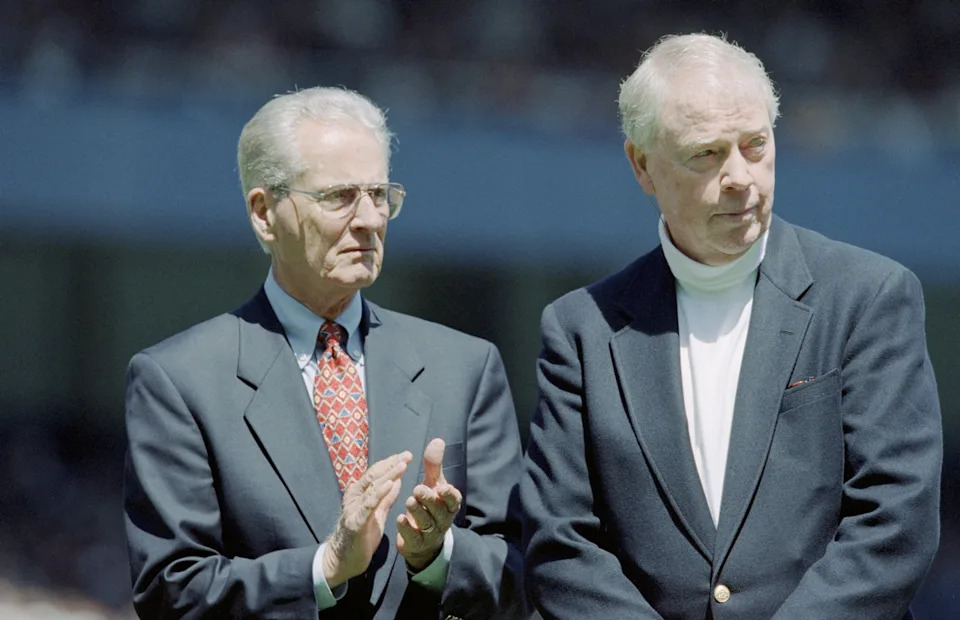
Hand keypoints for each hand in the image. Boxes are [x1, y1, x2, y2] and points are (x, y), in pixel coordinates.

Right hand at [322, 451, 411, 587]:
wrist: (343, 561)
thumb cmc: (361, 537)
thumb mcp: (377, 514)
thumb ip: (386, 498)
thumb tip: (396, 481)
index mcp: (360, 494)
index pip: (376, 474)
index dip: (391, 463)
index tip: (406, 455)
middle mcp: (355, 497)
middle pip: (375, 476)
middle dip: (392, 464)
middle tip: (408, 454)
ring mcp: (354, 508)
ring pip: (372, 487)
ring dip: (388, 474)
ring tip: (402, 465)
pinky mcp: (355, 521)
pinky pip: (369, 505)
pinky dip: (380, 493)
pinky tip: (391, 484)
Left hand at [396, 438, 462, 570]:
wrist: (424, 539)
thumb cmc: (430, 505)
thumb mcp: (434, 484)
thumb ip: (434, 464)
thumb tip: (438, 440)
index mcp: (449, 504)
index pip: (453, 500)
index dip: (449, 495)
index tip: (442, 487)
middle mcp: (442, 519)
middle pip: (438, 511)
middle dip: (429, 500)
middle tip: (417, 489)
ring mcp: (430, 533)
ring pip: (427, 523)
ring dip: (418, 512)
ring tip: (409, 501)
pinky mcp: (417, 543)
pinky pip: (413, 537)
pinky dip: (406, 529)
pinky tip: (399, 519)